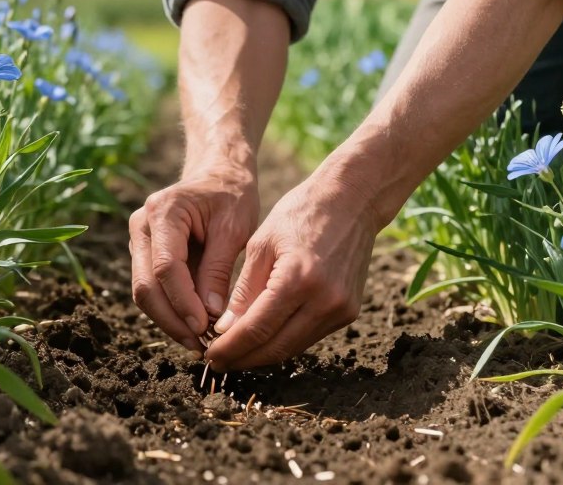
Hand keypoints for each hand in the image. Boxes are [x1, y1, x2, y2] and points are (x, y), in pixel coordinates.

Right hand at [129, 166, 259, 352]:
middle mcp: (141, 225)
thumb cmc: (231, 196)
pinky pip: (152, 288)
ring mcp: (139, 240)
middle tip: (200, 345)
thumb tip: (209, 315)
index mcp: (163, 212)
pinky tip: (193, 327)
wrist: (219, 175)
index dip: (183, 303)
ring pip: (145, 292)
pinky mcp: (145, 253)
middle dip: (172, 320)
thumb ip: (219, 270)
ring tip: (199, 342)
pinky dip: (170, 310)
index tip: (205, 328)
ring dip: (169, 320)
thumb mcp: (234, 228)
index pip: (166, 267)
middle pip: (146, 285)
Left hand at [204, 169, 380, 370]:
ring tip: (235, 354)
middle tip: (218, 362)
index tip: (210, 355)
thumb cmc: (301, 213)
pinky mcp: (350, 312)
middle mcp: (325, 301)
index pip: (256, 329)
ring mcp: (341, 309)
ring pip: (294, 347)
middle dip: (244, 359)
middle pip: (276, 347)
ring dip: (263, 355)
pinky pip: (309, 336)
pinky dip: (284, 341)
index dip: (230, 348)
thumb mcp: (261, 245)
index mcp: (298, 279)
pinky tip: (263, 339)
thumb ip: (244, 291)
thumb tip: (224, 330)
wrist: (353, 201)